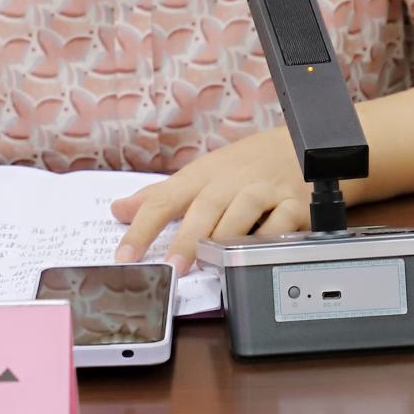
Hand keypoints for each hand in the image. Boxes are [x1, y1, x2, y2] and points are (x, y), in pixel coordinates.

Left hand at [109, 128, 309, 272]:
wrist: (295, 145)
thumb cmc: (242, 165)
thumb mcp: (199, 174)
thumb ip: (160, 196)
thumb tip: (118, 209)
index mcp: (203, 174)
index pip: (165, 198)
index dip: (143, 226)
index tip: (124, 255)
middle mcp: (232, 180)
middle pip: (205, 205)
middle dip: (186, 238)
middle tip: (171, 268)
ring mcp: (264, 190)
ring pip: (244, 208)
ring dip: (225, 236)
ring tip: (209, 263)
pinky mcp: (294, 203)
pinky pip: (282, 221)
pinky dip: (269, 238)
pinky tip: (254, 255)